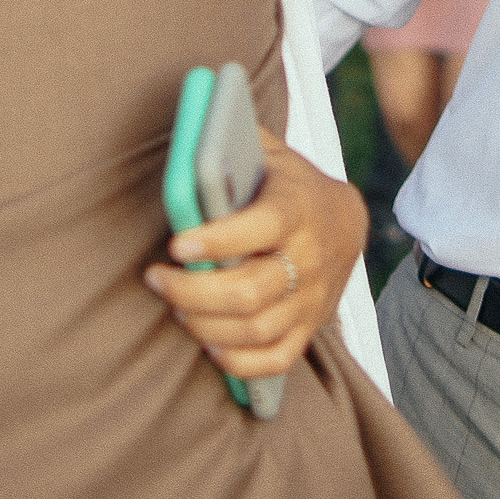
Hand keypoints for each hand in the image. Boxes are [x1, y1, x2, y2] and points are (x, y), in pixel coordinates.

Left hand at [144, 129, 365, 381]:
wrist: (343, 222)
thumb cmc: (285, 184)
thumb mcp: (268, 154)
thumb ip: (233, 142)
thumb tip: (188, 137)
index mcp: (299, 208)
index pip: (263, 227)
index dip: (219, 239)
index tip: (177, 243)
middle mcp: (310, 258)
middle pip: (251, 292)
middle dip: (193, 291)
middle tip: (155, 278)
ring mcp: (313, 299)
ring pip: (256, 330)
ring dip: (205, 324)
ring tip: (175, 306)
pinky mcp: (310, 328)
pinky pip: (274, 360)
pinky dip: (236, 361)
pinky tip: (207, 341)